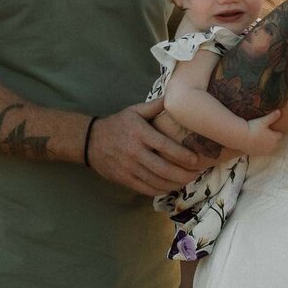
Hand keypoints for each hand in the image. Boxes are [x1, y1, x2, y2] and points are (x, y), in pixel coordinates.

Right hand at [87, 99, 202, 195]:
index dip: (183, 155)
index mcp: (140, 133)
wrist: (90, 141)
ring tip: (188, 181)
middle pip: (163, 168)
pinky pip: (146, 189)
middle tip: (196, 174)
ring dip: (175, 184)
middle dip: (183, 174)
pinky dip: (161, 190)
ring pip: (156, 181)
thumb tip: (175, 96)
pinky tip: (171, 187)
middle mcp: (134, 152)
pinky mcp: (124, 179)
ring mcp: (128, 168)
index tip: (197, 160)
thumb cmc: (117, 124)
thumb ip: (155, 106)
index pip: (165, 146)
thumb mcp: (134, 110)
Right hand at [244, 109, 281, 154]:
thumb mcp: (263, 121)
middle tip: (264, 132)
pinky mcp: (257, 154)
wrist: (241, 137)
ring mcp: (264, 151)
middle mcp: (271, 146)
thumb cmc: (253, 128)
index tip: (270, 128)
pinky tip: (254, 142)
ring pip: (268, 147)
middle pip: (274, 142)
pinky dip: (259, 148)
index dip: (275, 131)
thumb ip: (272, 117)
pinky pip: (260, 151)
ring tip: (259, 137)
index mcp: (275, 138)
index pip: (279, 135)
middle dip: (271, 138)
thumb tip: (279, 111)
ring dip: (265, 144)